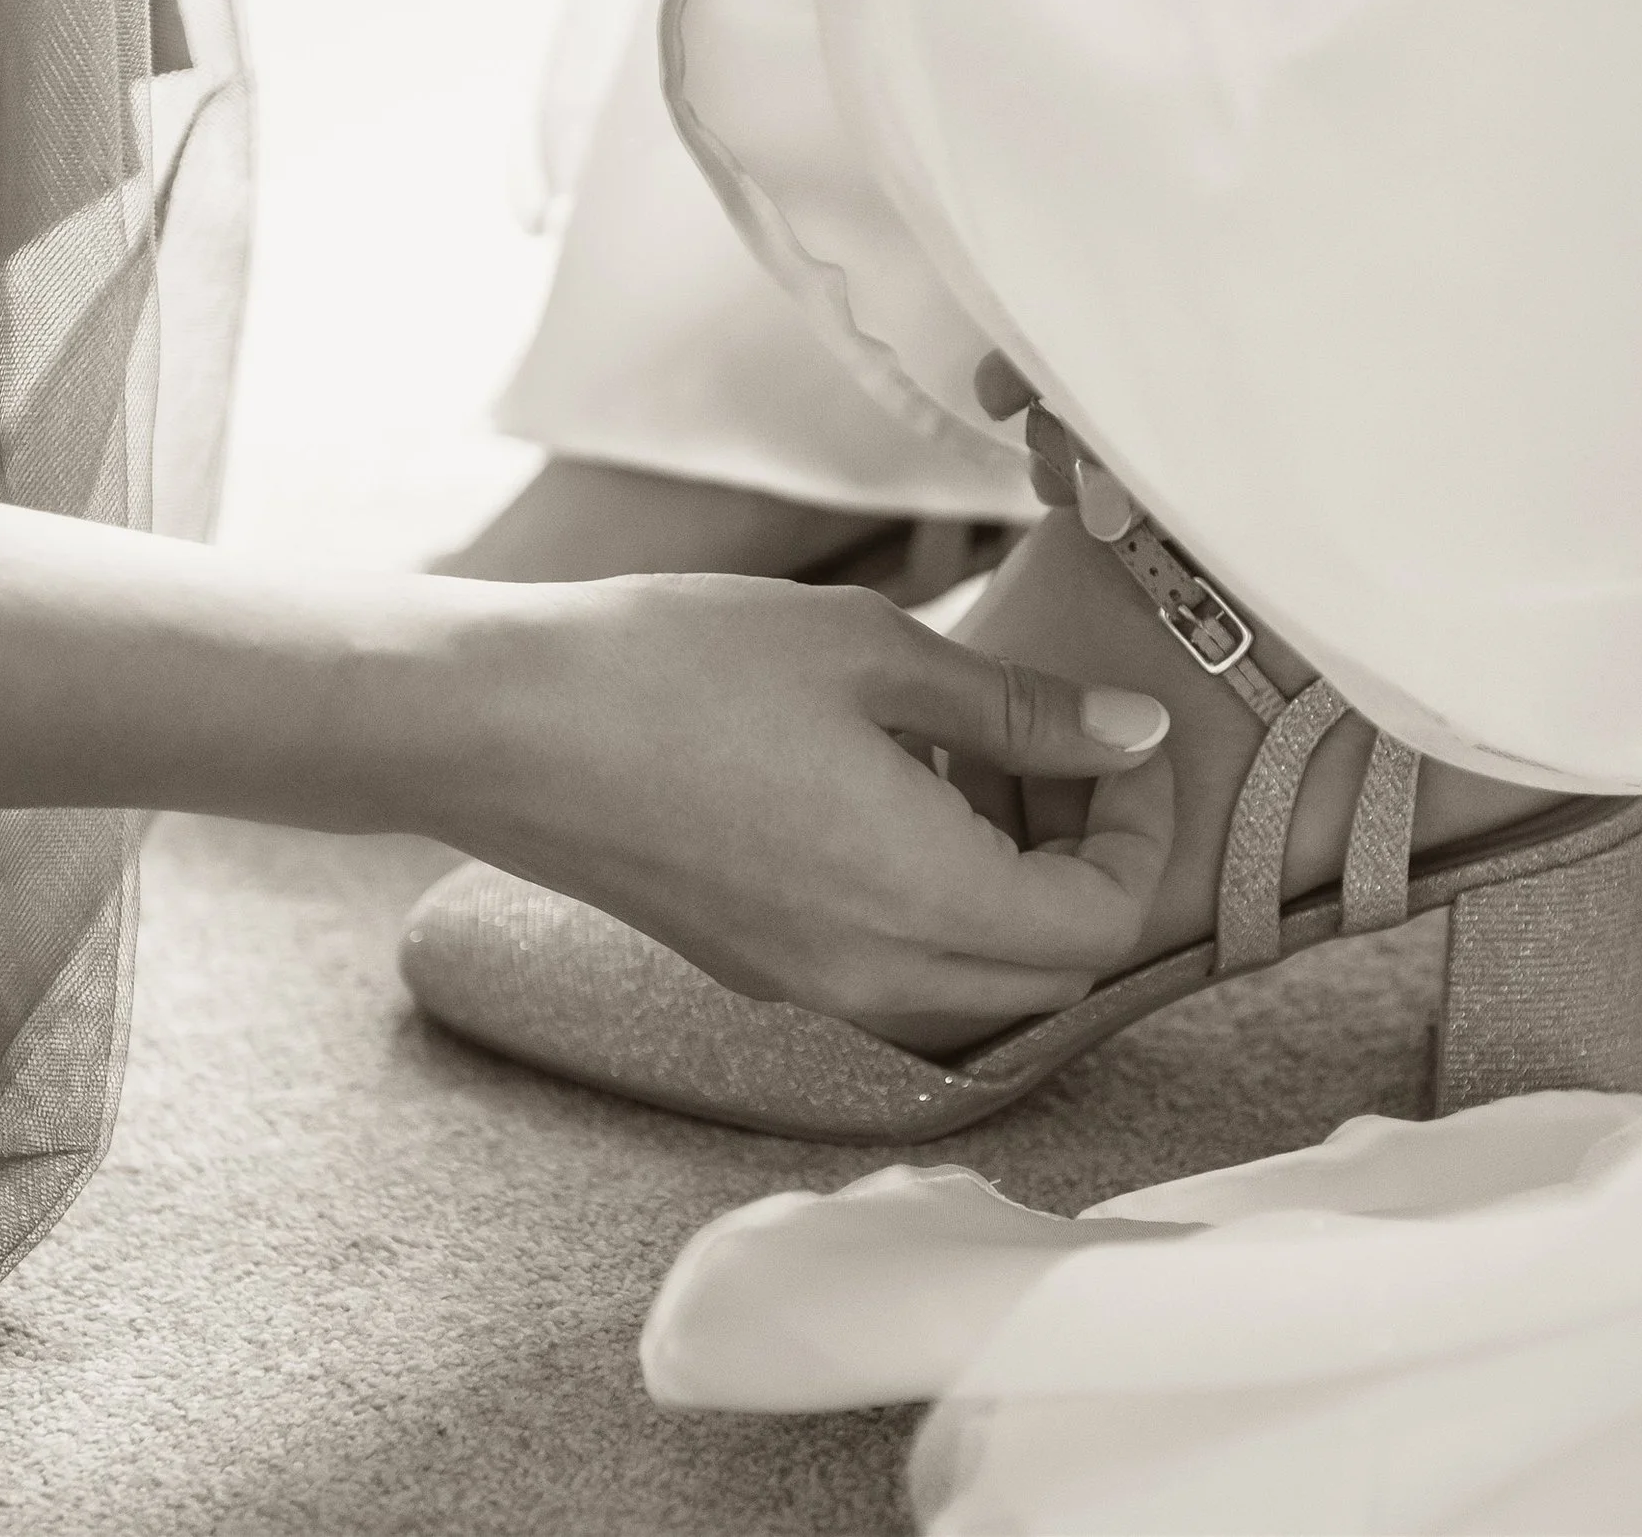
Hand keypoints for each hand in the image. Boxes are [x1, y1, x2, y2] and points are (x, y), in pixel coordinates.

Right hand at [399, 574, 1175, 1047]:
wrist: (499, 727)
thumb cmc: (680, 668)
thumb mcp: (875, 654)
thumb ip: (1022, 709)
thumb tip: (1133, 733)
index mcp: (922, 899)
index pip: (1101, 925)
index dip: (1142, 840)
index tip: (1125, 750)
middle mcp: (876, 974)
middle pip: (1053, 968)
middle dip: (1090, 869)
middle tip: (1070, 754)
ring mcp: (811, 987)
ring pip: (977, 977)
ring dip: (1013, 890)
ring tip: (980, 763)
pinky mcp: (759, 970)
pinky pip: (898, 967)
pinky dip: (937, 901)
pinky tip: (895, 791)